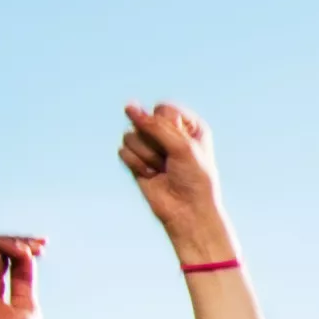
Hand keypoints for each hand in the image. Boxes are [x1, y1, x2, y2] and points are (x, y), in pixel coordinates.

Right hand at [119, 101, 228, 246]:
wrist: (187, 211)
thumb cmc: (194, 178)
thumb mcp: (182, 146)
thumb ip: (154, 125)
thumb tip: (128, 106)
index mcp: (188, 125)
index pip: (163, 109)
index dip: (166, 127)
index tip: (181, 146)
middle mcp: (168, 132)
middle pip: (144, 120)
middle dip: (155, 143)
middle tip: (170, 160)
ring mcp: (151, 146)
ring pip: (131, 135)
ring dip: (146, 155)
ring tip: (162, 169)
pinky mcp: (136, 160)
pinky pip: (123, 151)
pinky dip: (136, 165)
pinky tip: (151, 175)